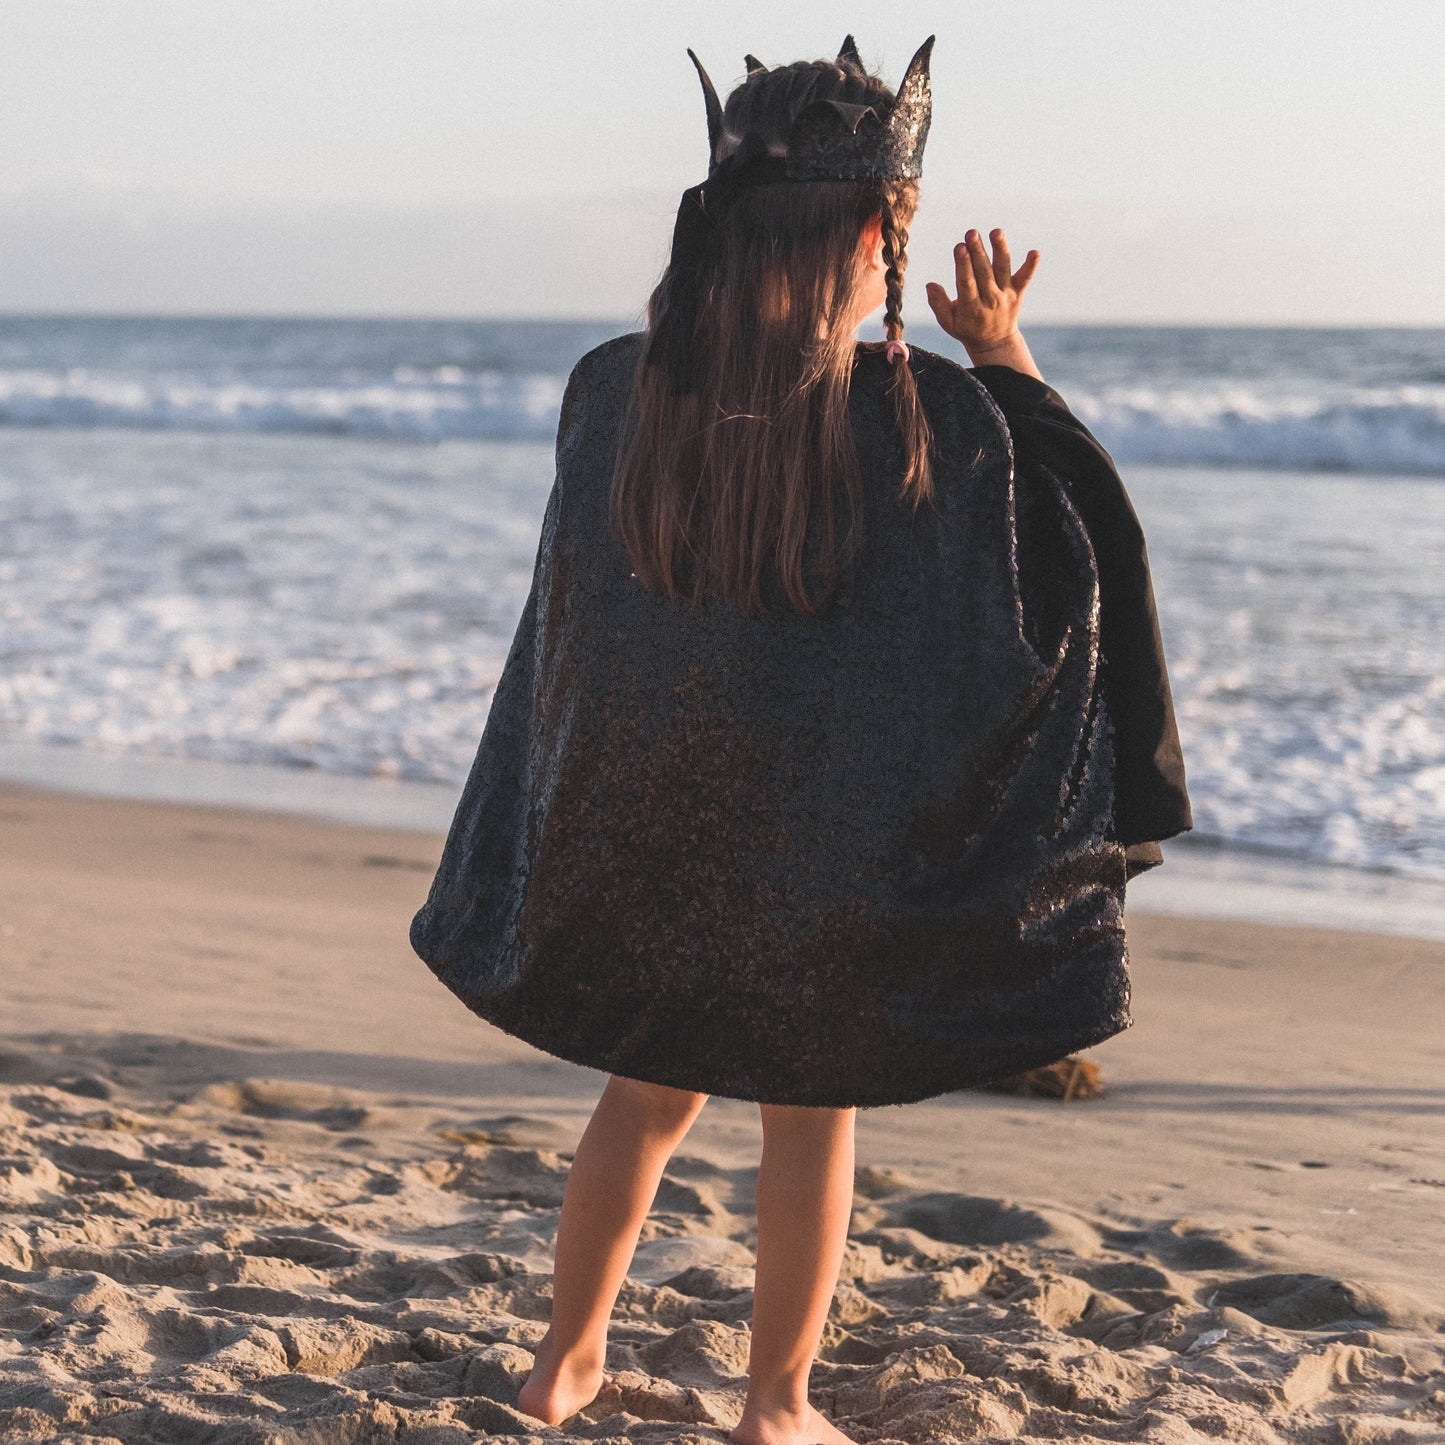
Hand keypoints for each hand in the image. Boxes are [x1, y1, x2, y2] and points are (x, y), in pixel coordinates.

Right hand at [925, 228, 1039, 359]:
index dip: (963, 265)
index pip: (967, 283)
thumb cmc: (968, 329)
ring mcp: (1005, 295)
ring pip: (1002, 269)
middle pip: (983, 272)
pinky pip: (1025, 278)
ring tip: (996, 232)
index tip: (960, 248)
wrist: (995, 343)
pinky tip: (1034, 252)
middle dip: (977, 252)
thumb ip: (939, 304)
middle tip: (971, 233)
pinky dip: (1031, 266)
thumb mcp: (949, 323)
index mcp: (971, 308)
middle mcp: (990, 300)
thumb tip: (930, 285)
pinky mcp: (1017, 292)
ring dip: (1000, 249)